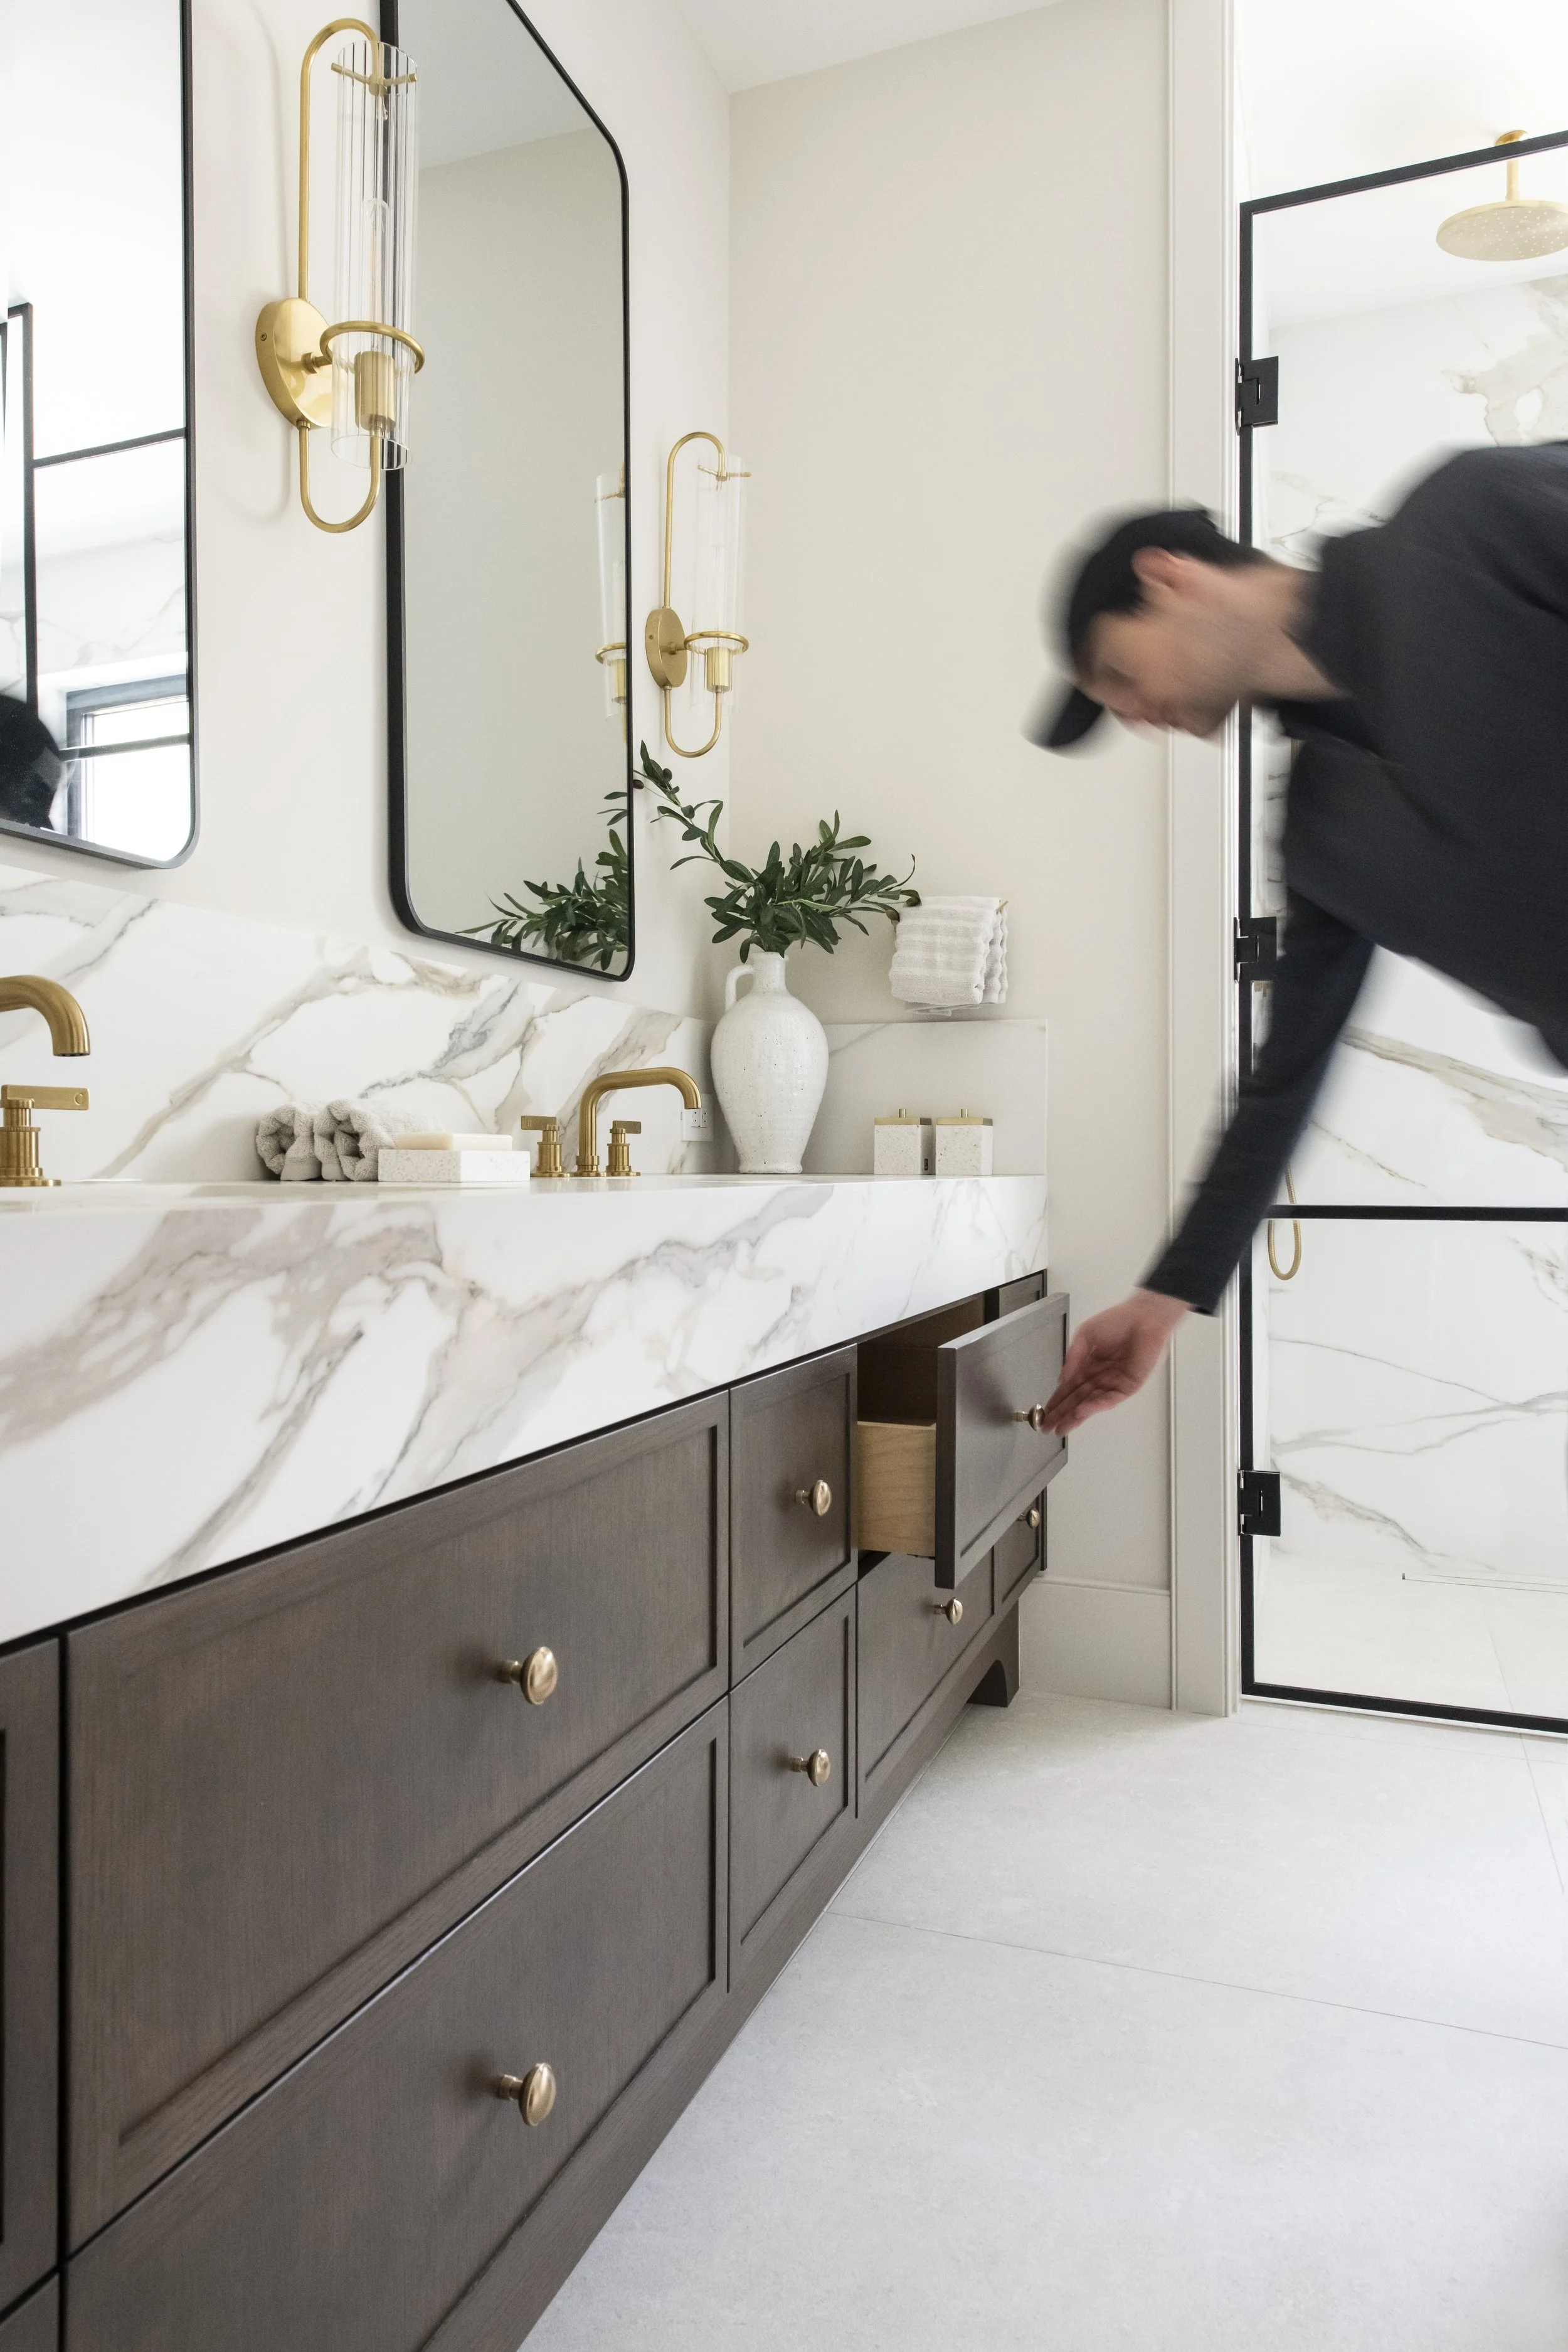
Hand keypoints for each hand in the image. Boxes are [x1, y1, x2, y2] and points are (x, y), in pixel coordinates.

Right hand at [1042, 1290, 1188, 1433]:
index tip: (1045, 1411)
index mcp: (1089, 1364)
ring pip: (1090, 1403)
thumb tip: (1061, 1379)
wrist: (1144, 1318)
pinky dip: (1094, 1407)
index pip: (1069, 1387)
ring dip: (1075, 1416)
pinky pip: (1109, 1399)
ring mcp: (1114, 1382)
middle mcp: (1100, 1376)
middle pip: (1077, 1399)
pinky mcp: (1128, 1386)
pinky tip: (1080, 1412)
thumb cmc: (1118, 1320)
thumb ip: (1073, 1357)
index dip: (1056, 1400)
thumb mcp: (1085, 1335)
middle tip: (1048, 1427)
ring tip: (1061, 1427)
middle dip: (1062, 1414)